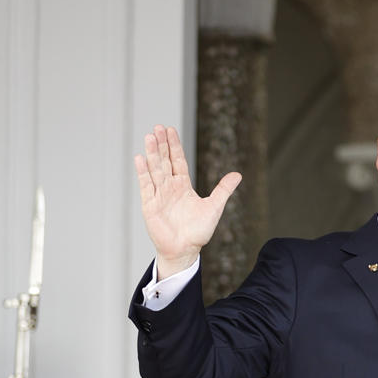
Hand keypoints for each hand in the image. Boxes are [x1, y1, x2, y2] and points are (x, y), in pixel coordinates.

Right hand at [133, 124, 239, 279]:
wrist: (185, 250)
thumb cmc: (199, 231)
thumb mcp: (214, 207)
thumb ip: (223, 190)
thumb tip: (238, 174)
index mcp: (183, 186)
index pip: (178, 161)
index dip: (174, 146)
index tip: (170, 130)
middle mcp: (170, 187)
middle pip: (164, 161)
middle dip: (161, 145)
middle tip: (158, 127)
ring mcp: (159, 195)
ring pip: (155, 169)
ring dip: (152, 153)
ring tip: (149, 136)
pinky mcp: (150, 205)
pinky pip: (146, 186)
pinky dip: (143, 172)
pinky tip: (140, 158)